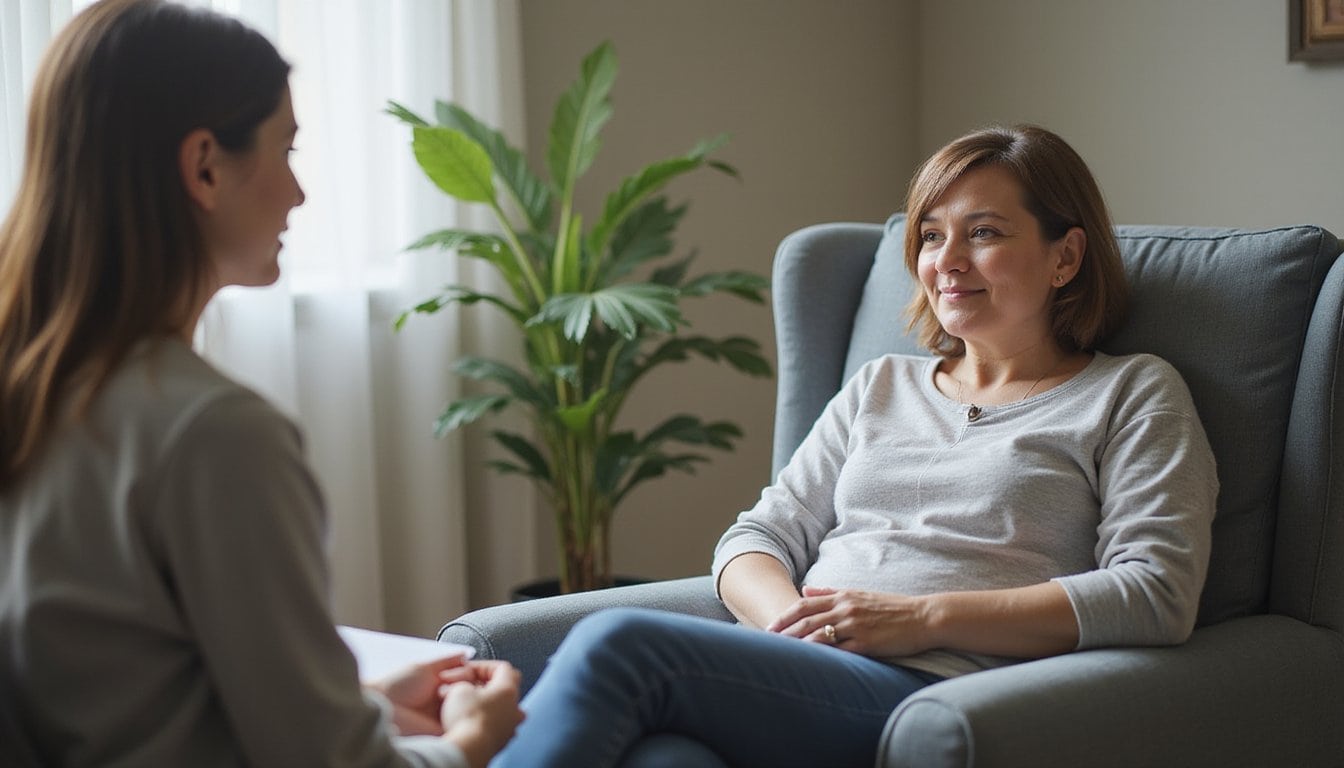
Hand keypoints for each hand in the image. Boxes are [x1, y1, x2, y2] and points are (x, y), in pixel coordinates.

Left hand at [369, 655, 470, 735]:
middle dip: (462, 682)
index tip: (452, 672)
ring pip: (468, 701)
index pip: (467, 677)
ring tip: (441, 694)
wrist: (384, 706)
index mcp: (441, 685)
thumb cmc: (398, 685)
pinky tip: (447, 703)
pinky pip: (462, 718)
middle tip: (443, 684)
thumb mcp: (425, 667)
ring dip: (460, 693)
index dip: (465, 672)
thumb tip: (466, 653)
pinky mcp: (445, 727)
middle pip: (470, 688)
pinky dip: (460, 708)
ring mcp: (446, 714)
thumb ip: (447, 661)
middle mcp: (446, 700)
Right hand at [440, 661, 524, 767]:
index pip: (502, 667)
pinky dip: (487, 722)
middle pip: (506, 688)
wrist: (470, 748)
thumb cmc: (468, 719)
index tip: (470, 670)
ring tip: (470, 706)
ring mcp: (511, 726)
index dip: (483, 666)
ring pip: (503, 709)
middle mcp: (515, 707)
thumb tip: (461, 687)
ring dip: (488, 705)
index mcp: (508, 689)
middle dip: (488, 685)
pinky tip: (472, 723)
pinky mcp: (503, 741)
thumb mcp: (459, 689)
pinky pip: (498, 726)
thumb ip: (464, 683)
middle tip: (472, 686)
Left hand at [766, 586, 934, 657]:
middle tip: (765, 642)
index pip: (805, 604)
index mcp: (843, 596)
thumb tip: (805, 589)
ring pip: (818, 634)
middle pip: (806, 619)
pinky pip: (838, 650)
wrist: (924, 617)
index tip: (769, 627)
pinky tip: (808, 663)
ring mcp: (855, 625)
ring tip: (779, 654)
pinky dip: (821, 655)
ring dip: (796, 644)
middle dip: (783, 631)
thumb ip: (831, 593)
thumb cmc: (893, 607)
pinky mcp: (867, 643)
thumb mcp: (860, 594)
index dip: (784, 616)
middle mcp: (846, 608)